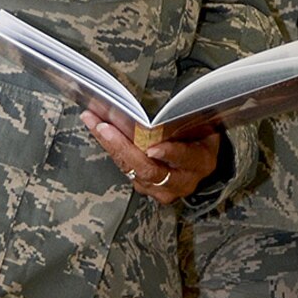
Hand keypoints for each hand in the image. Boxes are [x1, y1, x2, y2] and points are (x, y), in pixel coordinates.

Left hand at [82, 111, 221, 203]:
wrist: (200, 163)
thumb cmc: (201, 137)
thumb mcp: (204, 127)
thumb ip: (188, 121)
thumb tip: (166, 109)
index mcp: (201, 162)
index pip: (185, 158)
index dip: (170, 153)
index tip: (153, 147)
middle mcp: (181, 181)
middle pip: (149, 169)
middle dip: (124, 147)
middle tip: (105, 128)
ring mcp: (161, 189)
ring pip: (132, 169)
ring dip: (109, 144)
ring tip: (93, 121)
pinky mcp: (145, 188)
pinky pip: (125, 168)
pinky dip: (111, 148)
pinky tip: (98, 130)